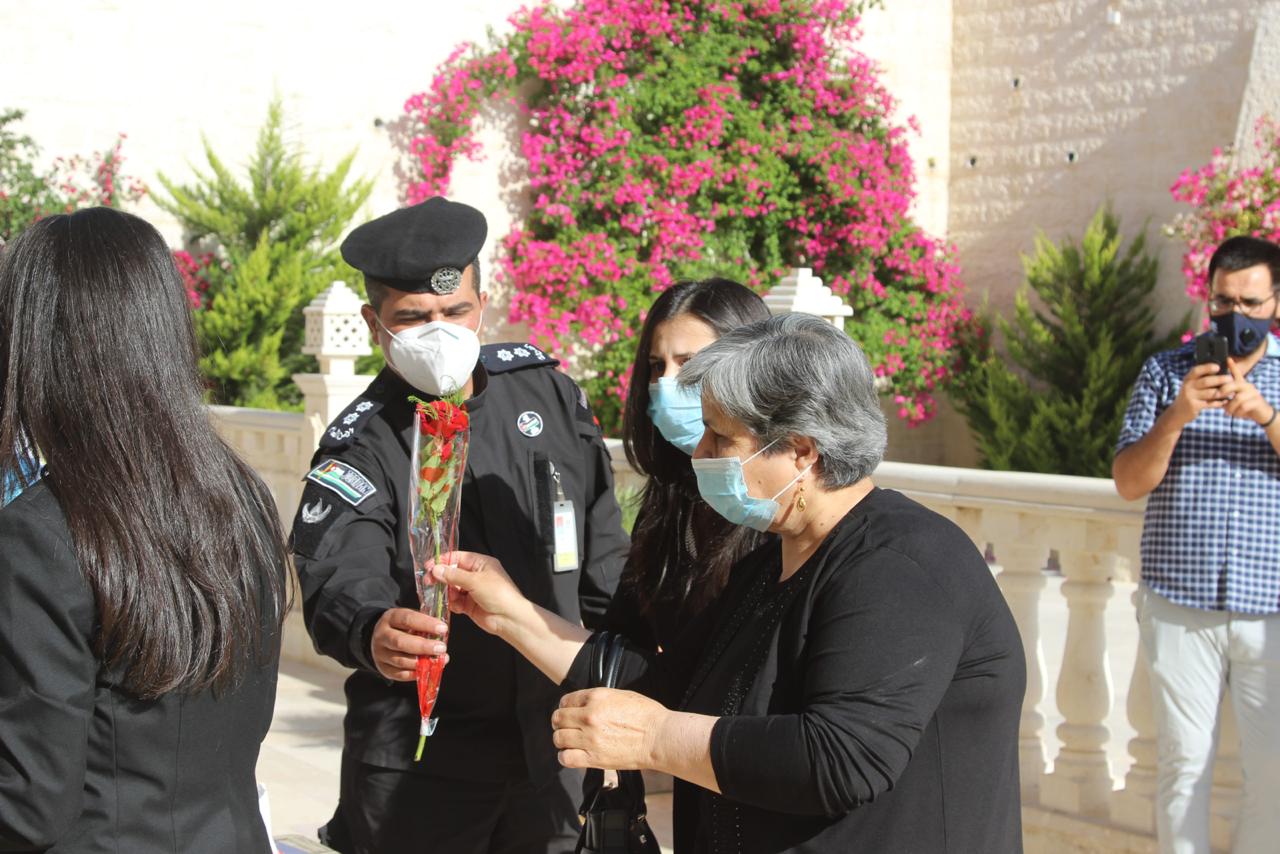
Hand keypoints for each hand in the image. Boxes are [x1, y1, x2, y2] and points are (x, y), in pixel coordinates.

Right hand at [370, 607, 448, 681]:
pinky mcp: (383, 668)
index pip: (407, 619)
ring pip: (400, 660)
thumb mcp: (411, 619)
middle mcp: (382, 635)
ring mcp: (380, 653)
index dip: (426, 624)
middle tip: (441, 648)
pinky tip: (427, 669)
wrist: (382, 638)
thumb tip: (443, 633)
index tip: (443, 629)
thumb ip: (424, 624)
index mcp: (391, 618)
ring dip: (422, 662)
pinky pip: (400, 674)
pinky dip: (415, 673)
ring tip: (438, 660)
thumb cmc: (403, 628)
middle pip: (400, 642)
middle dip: (423, 646)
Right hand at [431, 551, 526, 636]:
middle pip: (452, 573)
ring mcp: (472, 590)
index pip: (458, 557)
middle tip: (429, 582)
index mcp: (481, 563)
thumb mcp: (475, 581)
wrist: (510, 619)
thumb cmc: (499, 594)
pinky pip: (455, 601)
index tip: (429, 566)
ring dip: (446, 592)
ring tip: (442, 596)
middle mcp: (476, 575)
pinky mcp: (470, 605)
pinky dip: (451, 603)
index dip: (443, 561)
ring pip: (452, 588)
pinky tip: (452, 606)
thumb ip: (454, 575)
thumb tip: (436, 569)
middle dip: (441, 577)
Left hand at [551, 688, 666, 770]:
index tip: (568, 712)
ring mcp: (590, 738)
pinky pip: (566, 758)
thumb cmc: (647, 716)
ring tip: (570, 741)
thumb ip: (599, 698)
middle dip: (560, 722)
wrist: (659, 737)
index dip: (565, 706)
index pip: (566, 700)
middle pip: (558, 719)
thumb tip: (585, 703)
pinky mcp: (594, 758)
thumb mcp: (622, 695)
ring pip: (559, 738)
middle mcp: (589, 716)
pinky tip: (573, 754)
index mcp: (596, 697)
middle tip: (566, 727)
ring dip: (562, 739)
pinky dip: (565, 757)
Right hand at [1172, 362, 1231, 425]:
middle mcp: (1188, 386)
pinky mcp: (1194, 406)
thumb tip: (1219, 370)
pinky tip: (1225, 401)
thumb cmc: (1190, 395)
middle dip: (1220, 379)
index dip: (1207, 367)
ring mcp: (1190, 397)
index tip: (1218, 367)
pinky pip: (1210, 403)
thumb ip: (1201, 378)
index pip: (1197, 370)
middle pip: (1206, 381)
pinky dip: (1219, 402)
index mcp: (1188, 379)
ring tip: (1231, 391)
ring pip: (1210, 393)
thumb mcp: (1191, 385)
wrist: (1178, 412)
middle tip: (1230, 379)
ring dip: (1223, 392)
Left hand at [1222, 358, 1275, 424]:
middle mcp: (1247, 386)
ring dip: (1230, 407)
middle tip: (1217, 398)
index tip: (1227, 358)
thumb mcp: (1234, 400)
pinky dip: (1237, 412)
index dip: (1232, 366)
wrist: (1261, 414)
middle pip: (1233, 385)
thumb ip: (1226, 396)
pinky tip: (1236, 414)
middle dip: (1223, 392)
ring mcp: (1253, 393)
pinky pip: (1244, 406)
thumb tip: (1214, 395)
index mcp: (1241, 385)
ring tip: (1228, 412)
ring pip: (1237, 398)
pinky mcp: (1257, 401)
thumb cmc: (1244, 407)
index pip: (1237, 373)